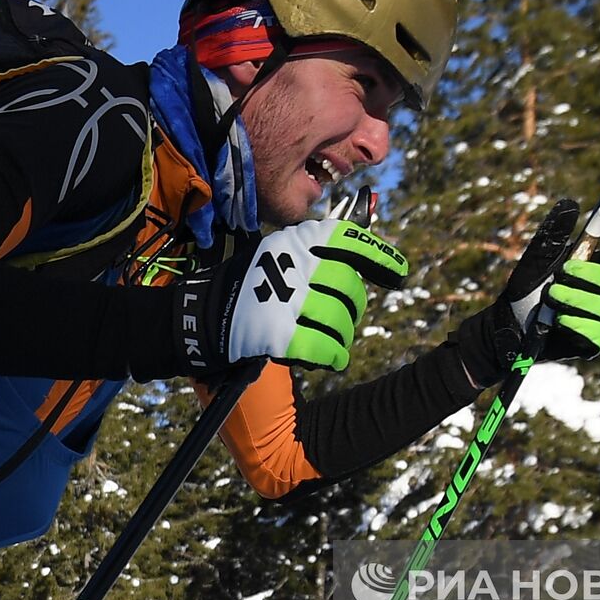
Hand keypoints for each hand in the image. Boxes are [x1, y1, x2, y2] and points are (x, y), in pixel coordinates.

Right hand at [176, 218, 407, 374]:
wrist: (201, 317)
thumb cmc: (247, 287)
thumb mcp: (278, 253)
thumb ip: (317, 253)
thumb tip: (367, 256)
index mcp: (296, 241)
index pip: (350, 241)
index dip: (380, 258)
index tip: (398, 273)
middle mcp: (294, 265)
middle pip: (350, 289)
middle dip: (352, 308)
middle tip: (339, 317)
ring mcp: (286, 300)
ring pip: (341, 322)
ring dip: (340, 335)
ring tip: (327, 339)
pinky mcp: (279, 335)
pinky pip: (327, 349)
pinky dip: (333, 356)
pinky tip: (331, 359)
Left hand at [454, 200, 599, 387]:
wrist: (505, 324)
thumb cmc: (524, 289)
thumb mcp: (537, 257)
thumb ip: (554, 233)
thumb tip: (571, 203)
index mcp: (595, 270)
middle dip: (588, 275)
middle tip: (561, 274)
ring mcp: (598, 319)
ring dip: (574, 299)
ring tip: (549, 300)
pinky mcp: (589, 344)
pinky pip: (595, 334)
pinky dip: (575, 324)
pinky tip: (557, 321)